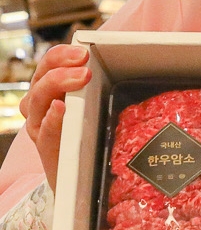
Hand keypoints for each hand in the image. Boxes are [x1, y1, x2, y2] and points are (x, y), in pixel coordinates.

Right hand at [21, 45, 91, 183]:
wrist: (77, 179)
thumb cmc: (89, 136)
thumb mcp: (94, 106)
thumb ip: (101, 88)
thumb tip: (134, 60)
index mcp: (50, 90)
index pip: (49, 64)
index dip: (62, 54)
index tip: (83, 50)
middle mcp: (40, 106)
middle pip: (41, 78)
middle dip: (61, 66)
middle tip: (84, 62)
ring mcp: (40, 126)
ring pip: (37, 99)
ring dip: (58, 84)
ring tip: (81, 77)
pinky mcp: (46, 148)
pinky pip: (45, 131)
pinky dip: (52, 118)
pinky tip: (60, 108)